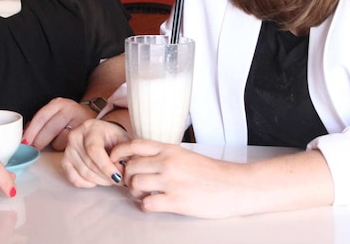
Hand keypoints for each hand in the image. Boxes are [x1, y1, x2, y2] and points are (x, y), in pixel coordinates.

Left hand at [22, 97, 95, 150]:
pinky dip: (66, 148)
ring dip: (55, 145)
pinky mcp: (86, 133)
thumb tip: (25, 135)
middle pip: (50, 128)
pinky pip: (70, 145)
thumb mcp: (54, 115)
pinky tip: (67, 144)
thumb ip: (40, 123)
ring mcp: (80, 120)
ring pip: (60, 139)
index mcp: (58, 104)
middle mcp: (70, 109)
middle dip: (39, 141)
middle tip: (33, 148)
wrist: (92, 117)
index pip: (41, 117)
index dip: (31, 131)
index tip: (24, 141)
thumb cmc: (69, 118)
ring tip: (57, 142)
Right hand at [61, 119, 129, 187]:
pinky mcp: (64, 161)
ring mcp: (68, 149)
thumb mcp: (123, 139)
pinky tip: (98, 180)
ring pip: (83, 173)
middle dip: (107, 176)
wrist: (102, 135)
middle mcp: (75, 136)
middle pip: (89, 164)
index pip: (94, 150)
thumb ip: (125, 152)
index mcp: (91, 127)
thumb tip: (122, 170)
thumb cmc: (113, 137)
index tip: (118, 177)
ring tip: (112, 179)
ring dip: (100, 181)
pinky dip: (88, 184)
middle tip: (120, 180)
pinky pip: (74, 179)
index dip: (106, 167)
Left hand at [110, 139, 243, 217]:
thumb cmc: (211, 173)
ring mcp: (170, 181)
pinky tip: (155, 204)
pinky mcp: (176, 201)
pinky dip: (146, 205)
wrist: (234, 186)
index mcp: (170, 149)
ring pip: (134, 185)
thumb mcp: (185, 156)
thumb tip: (142, 160)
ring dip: (135, 192)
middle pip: (130, 166)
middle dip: (127, 177)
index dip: (119, 151)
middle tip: (134, 183)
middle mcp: (167, 162)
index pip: (134, 144)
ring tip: (145, 194)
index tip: (114, 159)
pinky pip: (146, 204)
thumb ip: (164, 155)